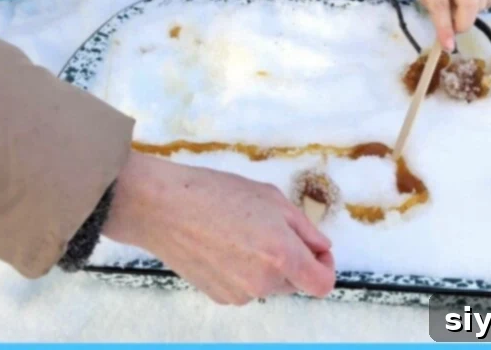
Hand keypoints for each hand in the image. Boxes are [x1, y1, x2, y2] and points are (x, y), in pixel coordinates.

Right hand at [103, 152, 335, 305]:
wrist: (164, 208)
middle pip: (296, 282)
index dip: (325, 266)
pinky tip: (225, 244)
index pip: (322, 284)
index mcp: (281, 255)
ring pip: (269, 284)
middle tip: (271, 226)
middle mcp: (263, 283)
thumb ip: (304, 227)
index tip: (316, 250)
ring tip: (242, 231)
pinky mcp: (219, 297)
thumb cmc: (216, 193)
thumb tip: (321, 247)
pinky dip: (244, 270)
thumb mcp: (270, 198)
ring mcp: (240, 294)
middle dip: (293, 259)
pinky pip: (246, 287)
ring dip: (267, 264)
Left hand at [407, 0, 490, 51]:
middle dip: (463, 23)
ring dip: (472, 12)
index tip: (447, 46)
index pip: (439, 3)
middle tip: (455, 27)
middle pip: (469, 4)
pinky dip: (484, 3)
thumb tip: (444, 24)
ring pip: (482, 2)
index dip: (444, 28)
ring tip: (459, 2)